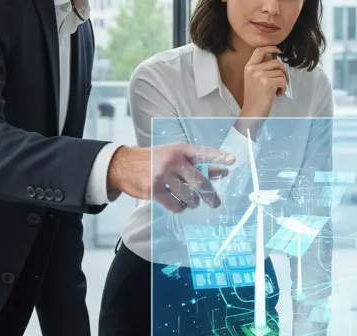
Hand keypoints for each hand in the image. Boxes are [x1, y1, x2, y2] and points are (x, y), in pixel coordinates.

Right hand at [106, 143, 234, 212]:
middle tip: (215, 203)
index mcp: (181, 150)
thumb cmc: (154, 160)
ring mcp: (163, 175)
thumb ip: (196, 164)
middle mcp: (174, 161)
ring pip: (188, 195)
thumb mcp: (174, 155)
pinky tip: (180, 205)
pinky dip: (180, 207)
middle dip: (210, 195)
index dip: (219, 157)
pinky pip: (175, 204)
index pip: (204, 153)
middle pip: (200, 180)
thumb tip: (221, 173)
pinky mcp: (154, 190)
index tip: (232, 161)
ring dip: (193, 202)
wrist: (124, 166)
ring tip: (193, 203)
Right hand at [239, 46, 287, 120]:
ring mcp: (260, 76)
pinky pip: (283, 81)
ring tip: (277, 90)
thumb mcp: (253, 79)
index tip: (279, 51)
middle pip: (276, 62)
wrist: (251, 113)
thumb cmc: (254, 98)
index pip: (259, 50)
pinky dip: (283, 88)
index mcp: (249, 67)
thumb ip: (261, 68)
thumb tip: (273, 57)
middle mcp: (253, 69)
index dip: (271, 48)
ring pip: (281, 72)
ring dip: (283, 82)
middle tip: (282, 81)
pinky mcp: (268, 83)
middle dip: (283, 71)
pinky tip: (278, 94)